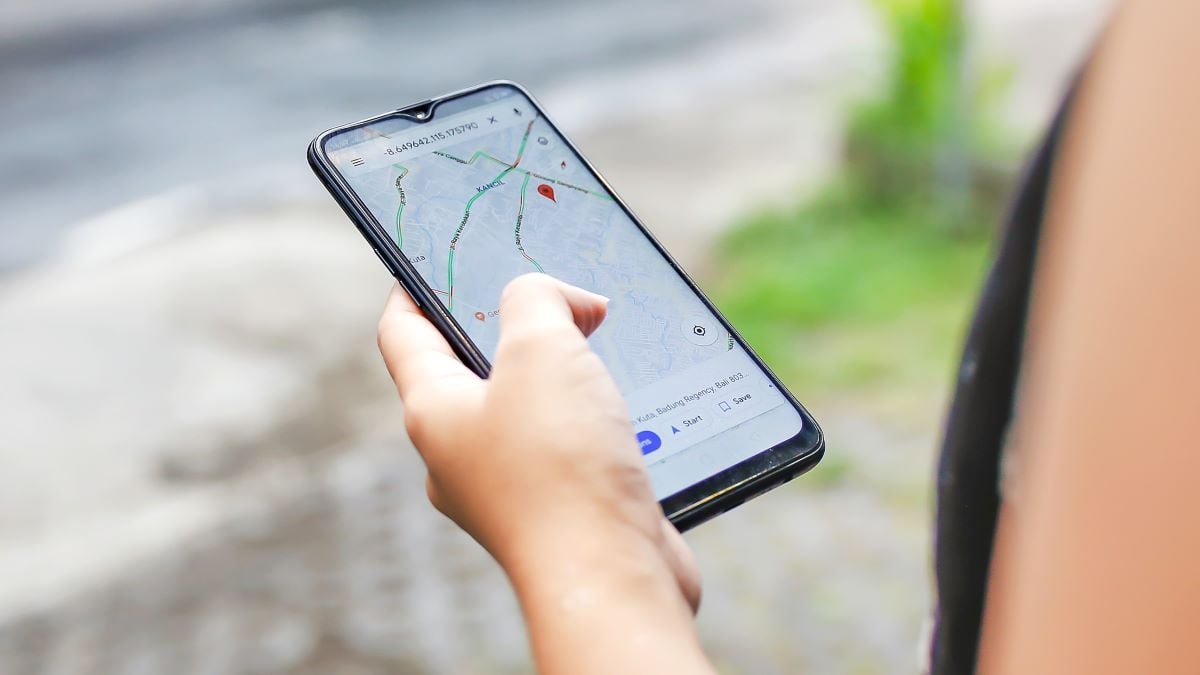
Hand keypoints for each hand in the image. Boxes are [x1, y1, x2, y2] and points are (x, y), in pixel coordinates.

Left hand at [377, 273, 700, 611]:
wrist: (610, 578)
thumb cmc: (562, 468)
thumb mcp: (543, 349)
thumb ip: (538, 299)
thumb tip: (566, 301)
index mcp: (434, 411)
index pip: (402, 332)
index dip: (413, 285)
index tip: (432, 257)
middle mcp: (461, 453)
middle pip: (469, 368)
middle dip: (508, 325)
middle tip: (550, 292)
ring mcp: (510, 486)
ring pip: (527, 407)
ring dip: (561, 372)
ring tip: (599, 340)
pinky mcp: (560, 509)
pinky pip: (568, 446)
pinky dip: (592, 416)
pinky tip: (628, 403)